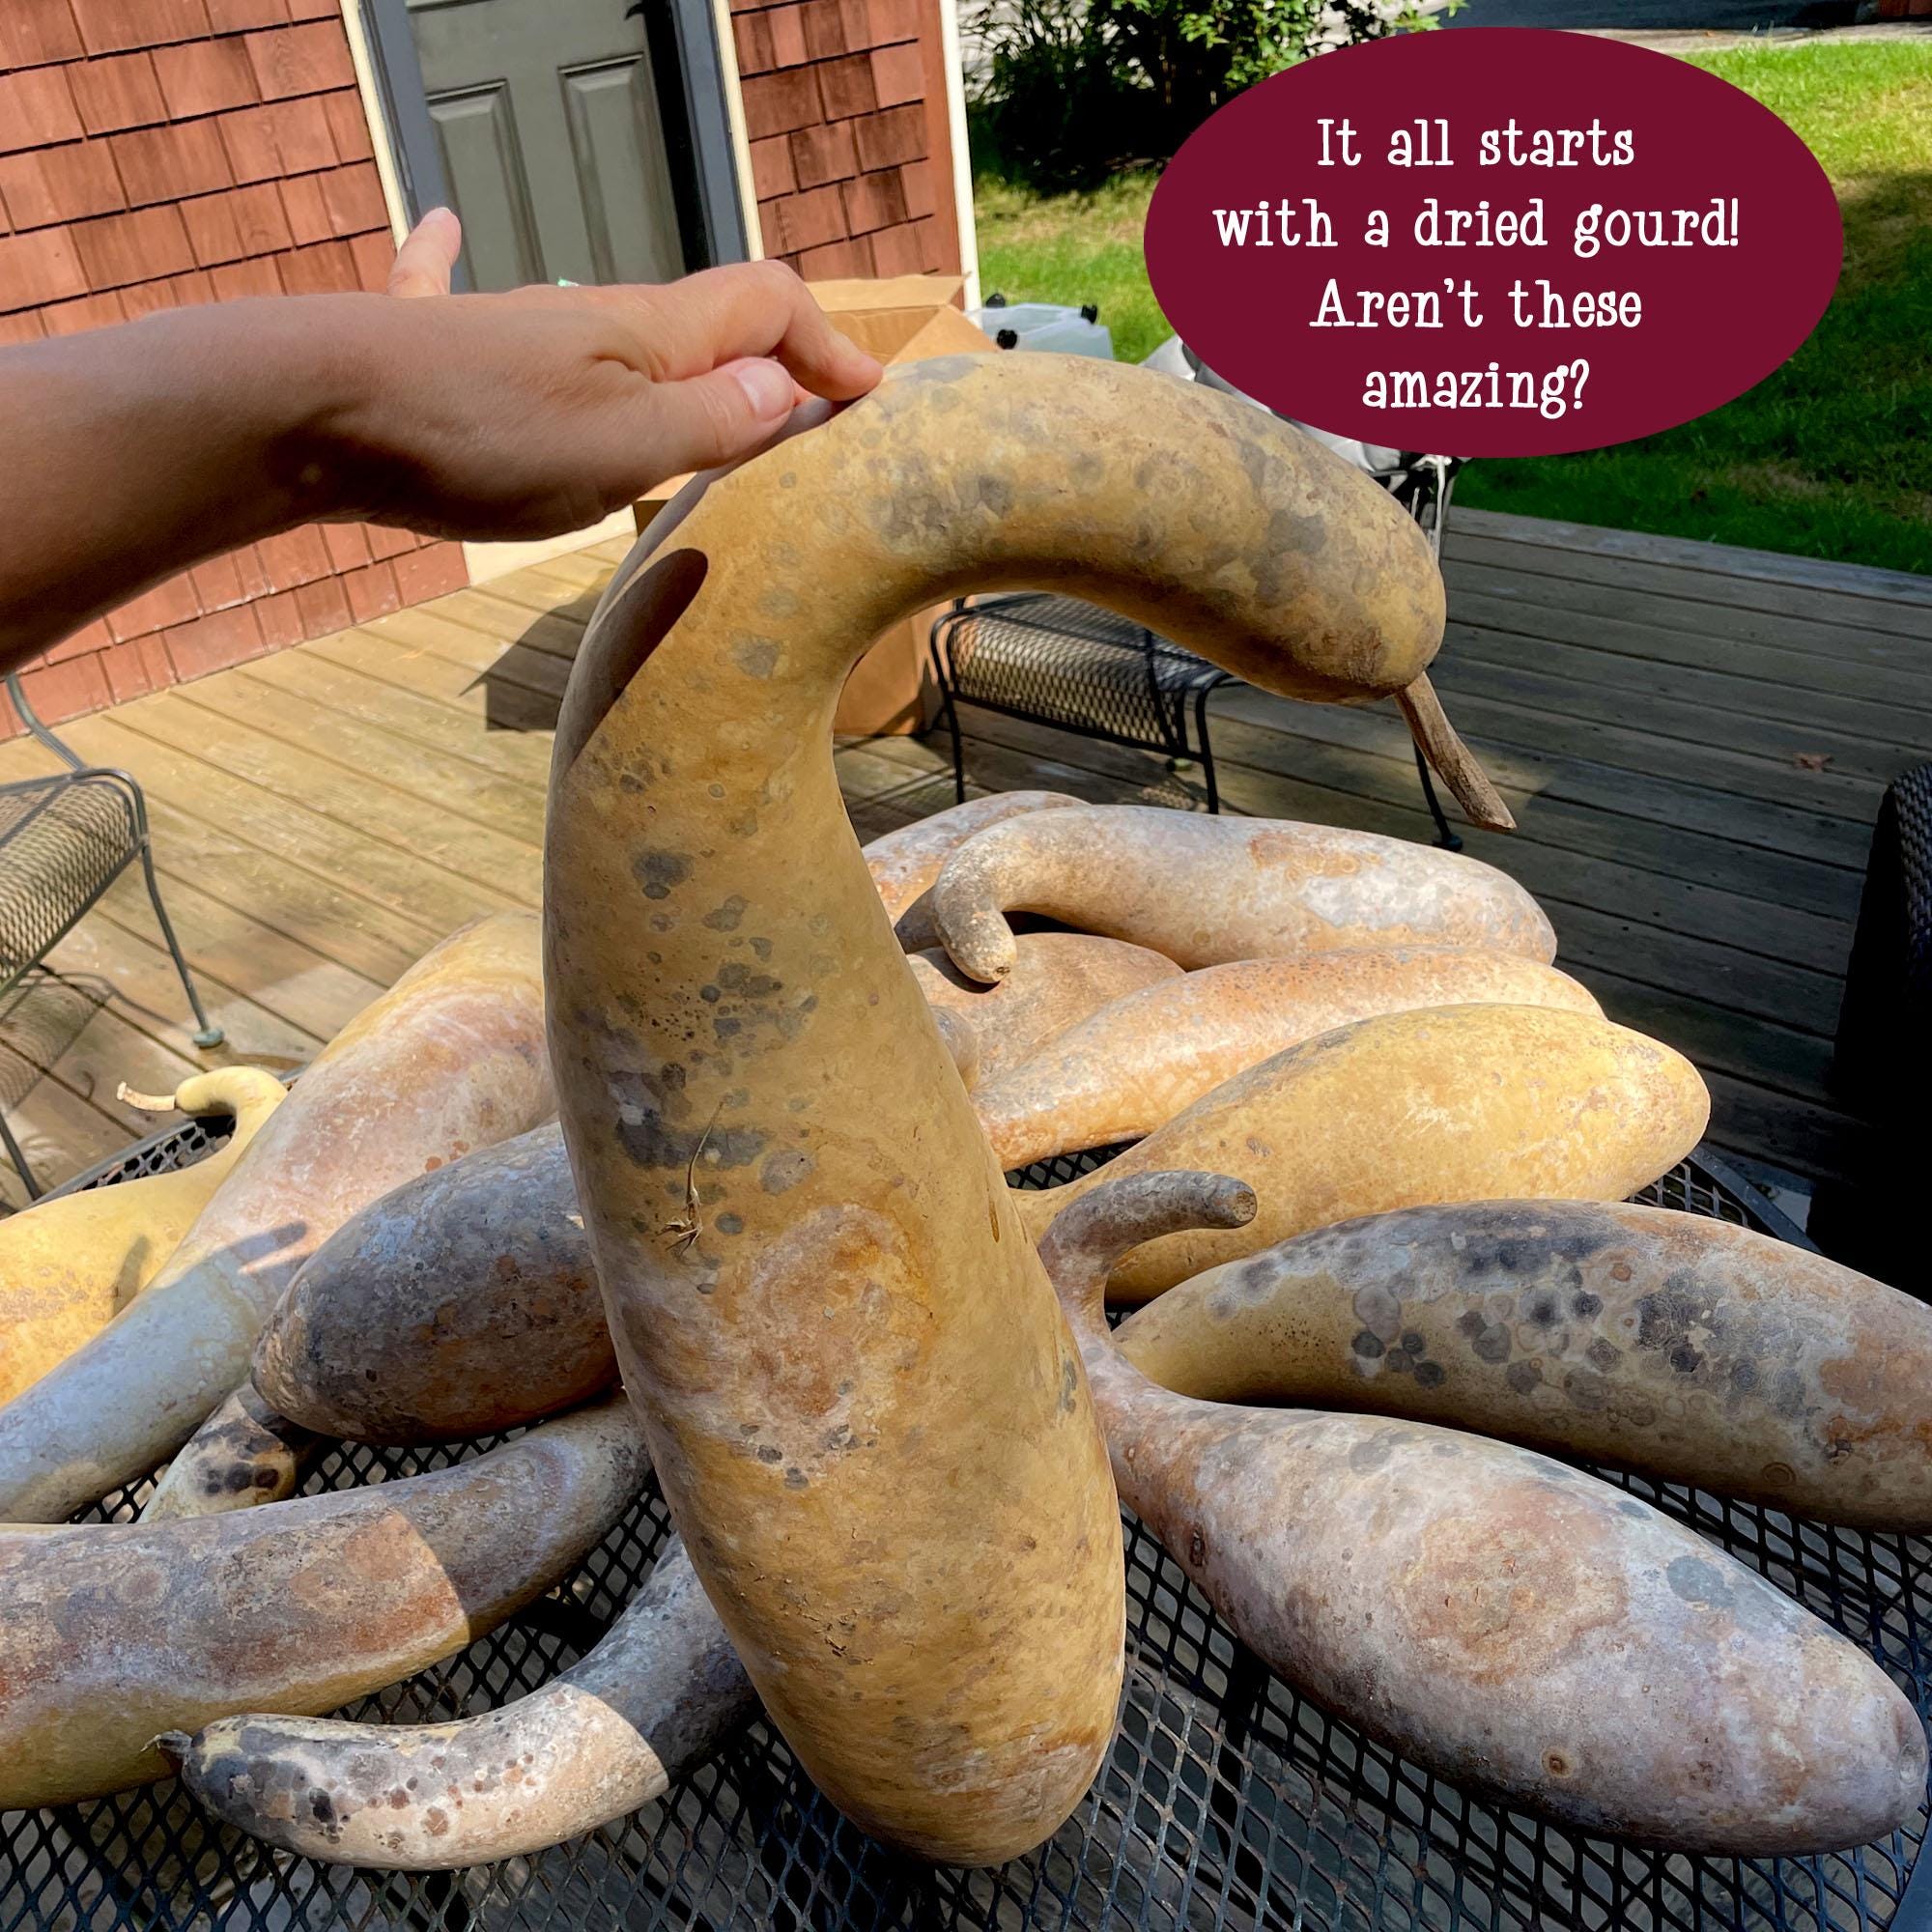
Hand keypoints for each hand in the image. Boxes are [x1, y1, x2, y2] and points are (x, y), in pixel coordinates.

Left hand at [317, 209, 882, 539]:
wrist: (316, 406)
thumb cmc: (479, 435)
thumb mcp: (625, 447)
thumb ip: (713, 420)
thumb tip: (785, 386)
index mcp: (648, 333)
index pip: (767, 306)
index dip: (828, 347)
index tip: (866, 398)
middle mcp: (589, 316)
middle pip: (700, 320)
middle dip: (766, 359)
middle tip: (802, 420)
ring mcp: (512, 328)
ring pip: (614, 330)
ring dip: (677, 359)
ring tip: (709, 404)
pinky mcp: (435, 350)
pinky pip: (459, 290)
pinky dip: (463, 263)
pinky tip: (442, 224)